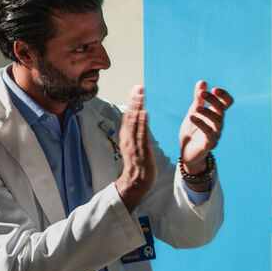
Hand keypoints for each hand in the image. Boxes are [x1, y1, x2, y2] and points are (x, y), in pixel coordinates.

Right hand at [115, 86, 156, 210]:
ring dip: (137, 108)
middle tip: (138, 87)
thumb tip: (139, 122)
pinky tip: (144, 113)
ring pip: (134, 123)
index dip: (132, 102)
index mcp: (127, 137)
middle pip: (130, 116)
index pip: (129, 116)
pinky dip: (142, 124)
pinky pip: (141, 136)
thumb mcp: (135, 147)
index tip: (136, 89)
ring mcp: (133, 145)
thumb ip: (136, 134)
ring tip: (141, 95)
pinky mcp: (141, 152)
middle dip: (134, 101)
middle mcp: (128, 139)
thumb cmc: (137, 166)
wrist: (135, 184)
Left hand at [178, 80, 233, 173]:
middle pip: (222, 109)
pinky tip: (192, 117)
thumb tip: (202, 82)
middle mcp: (218, 123)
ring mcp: (216, 134)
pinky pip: (209, 133)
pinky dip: (201, 123)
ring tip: (196, 107)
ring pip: (217, 120)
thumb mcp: (193, 112)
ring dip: (207, 111)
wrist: (187, 152)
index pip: (227, 103)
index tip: (214, 89)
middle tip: (201, 93)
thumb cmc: (192, 132)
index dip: (224, 95)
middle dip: (212, 100)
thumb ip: (198, 99)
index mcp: (216, 114)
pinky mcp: (210, 143)